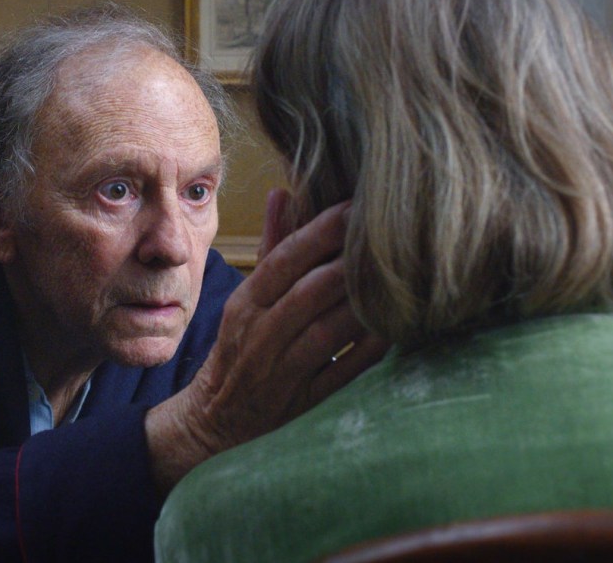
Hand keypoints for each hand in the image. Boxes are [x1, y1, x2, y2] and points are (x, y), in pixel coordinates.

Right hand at [146, 189, 388, 493]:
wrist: (215, 418)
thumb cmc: (238, 347)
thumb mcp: (246, 297)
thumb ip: (271, 247)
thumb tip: (283, 193)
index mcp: (245, 303)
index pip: (282, 260)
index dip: (319, 232)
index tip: (354, 206)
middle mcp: (259, 335)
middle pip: (308, 292)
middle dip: (349, 263)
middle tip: (388, 236)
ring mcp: (281, 372)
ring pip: (326, 332)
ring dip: (362, 305)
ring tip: (397, 278)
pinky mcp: (303, 402)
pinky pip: (340, 373)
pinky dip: (367, 350)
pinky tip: (393, 329)